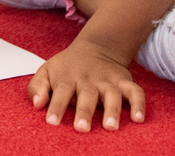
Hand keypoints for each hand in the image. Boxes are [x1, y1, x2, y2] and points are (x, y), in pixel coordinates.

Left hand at [28, 36, 144, 131]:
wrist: (96, 46)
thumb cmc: (68, 66)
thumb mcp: (47, 70)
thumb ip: (38, 86)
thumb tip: (36, 104)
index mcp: (68, 77)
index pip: (62, 90)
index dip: (56, 106)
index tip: (52, 121)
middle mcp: (89, 79)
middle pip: (87, 94)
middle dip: (84, 111)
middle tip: (81, 128)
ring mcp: (108, 80)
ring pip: (112, 93)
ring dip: (112, 109)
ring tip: (110, 126)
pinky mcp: (124, 81)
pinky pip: (135, 91)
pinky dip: (138, 103)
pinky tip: (138, 118)